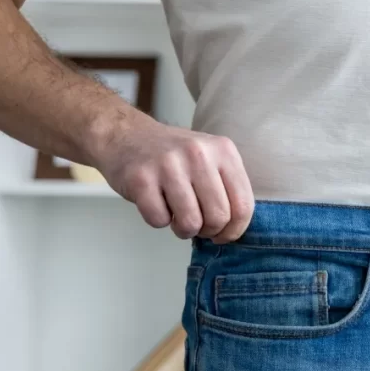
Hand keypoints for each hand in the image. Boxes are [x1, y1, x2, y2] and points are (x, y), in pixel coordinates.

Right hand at [92, 117, 253, 242]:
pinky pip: (159, 221)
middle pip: (218, 217)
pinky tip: (156, 203)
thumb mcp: (210, 158)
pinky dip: (158, 220)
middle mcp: (198, 154)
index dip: (234, 229)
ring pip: (190, 223)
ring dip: (183, 229)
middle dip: (208, 231)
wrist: (126, 135)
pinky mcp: (141, 178)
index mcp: (223, 150)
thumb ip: (227, 188)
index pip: (243, 205)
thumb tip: (234, 229)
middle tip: (196, 223)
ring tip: (176, 215)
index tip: (223, 234)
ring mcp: (169, 164)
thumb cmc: (173, 156)